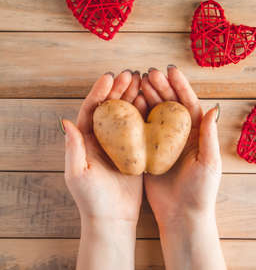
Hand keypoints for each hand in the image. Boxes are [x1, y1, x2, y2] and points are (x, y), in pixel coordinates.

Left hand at [63, 70, 142, 224]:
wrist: (113, 218)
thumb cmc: (91, 199)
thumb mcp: (78, 174)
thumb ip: (73, 148)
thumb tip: (65, 121)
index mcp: (86, 140)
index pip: (92, 110)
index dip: (100, 92)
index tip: (111, 77)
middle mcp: (103, 139)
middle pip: (111, 108)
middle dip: (120, 89)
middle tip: (131, 74)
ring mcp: (120, 144)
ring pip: (127, 115)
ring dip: (133, 97)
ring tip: (143, 82)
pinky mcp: (136, 151)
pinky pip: (141, 128)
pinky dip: (146, 114)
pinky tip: (152, 103)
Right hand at [140, 65, 224, 269]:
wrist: (183, 216)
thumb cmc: (201, 191)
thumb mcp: (209, 162)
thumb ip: (209, 135)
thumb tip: (214, 107)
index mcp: (197, 134)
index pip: (188, 104)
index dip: (180, 86)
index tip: (170, 70)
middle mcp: (180, 136)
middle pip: (170, 105)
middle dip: (160, 88)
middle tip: (149, 73)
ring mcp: (163, 144)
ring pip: (154, 115)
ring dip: (147, 98)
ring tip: (137, 82)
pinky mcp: (149, 154)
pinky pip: (141, 131)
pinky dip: (135, 117)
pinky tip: (127, 104)